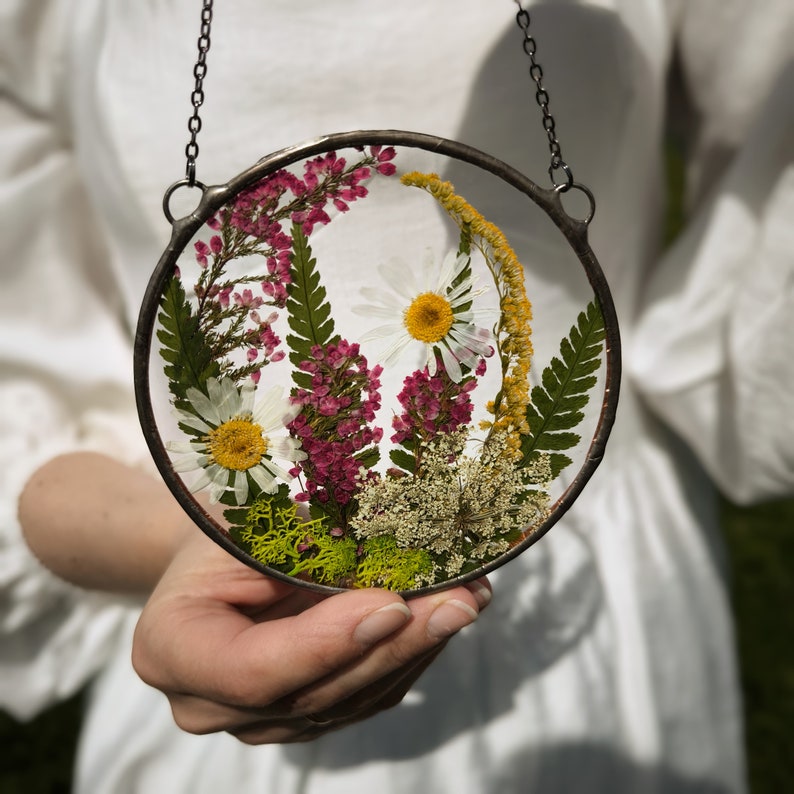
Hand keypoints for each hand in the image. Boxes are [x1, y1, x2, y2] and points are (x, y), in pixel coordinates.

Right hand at [132, 529, 491, 743]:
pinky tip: (447, 615)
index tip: (391, 602)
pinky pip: (367, 694)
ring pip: (351, 699)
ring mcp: (260, 718)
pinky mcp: (306, 713)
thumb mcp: (247, 517)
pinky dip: (412, 654)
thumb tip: (395, 529)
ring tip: (468, 600)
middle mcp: (210, 702)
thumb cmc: (226, 521)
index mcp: (173, 648)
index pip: (252, 670)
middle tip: (457, 601)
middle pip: (312, 694)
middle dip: (394, 644)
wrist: (218, 550)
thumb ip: (299, 539)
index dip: (326, 644)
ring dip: (417, 649)